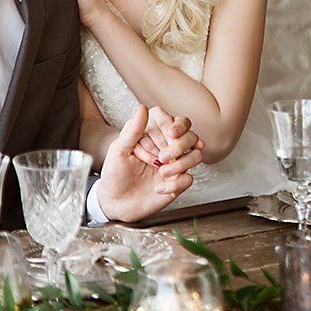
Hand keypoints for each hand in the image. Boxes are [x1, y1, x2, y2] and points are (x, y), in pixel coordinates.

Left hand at [95, 105, 204, 221]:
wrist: (116, 203)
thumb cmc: (115, 174)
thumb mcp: (118, 150)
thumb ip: (133, 129)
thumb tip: (143, 108)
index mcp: (153, 135)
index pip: (175, 121)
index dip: (177, 125)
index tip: (171, 133)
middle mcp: (166, 147)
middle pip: (190, 135)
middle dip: (179, 146)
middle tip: (162, 158)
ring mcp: (174, 164)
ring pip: (196, 155)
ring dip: (180, 165)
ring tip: (162, 173)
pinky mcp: (178, 182)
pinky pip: (189, 179)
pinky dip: (175, 185)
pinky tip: (159, 189)